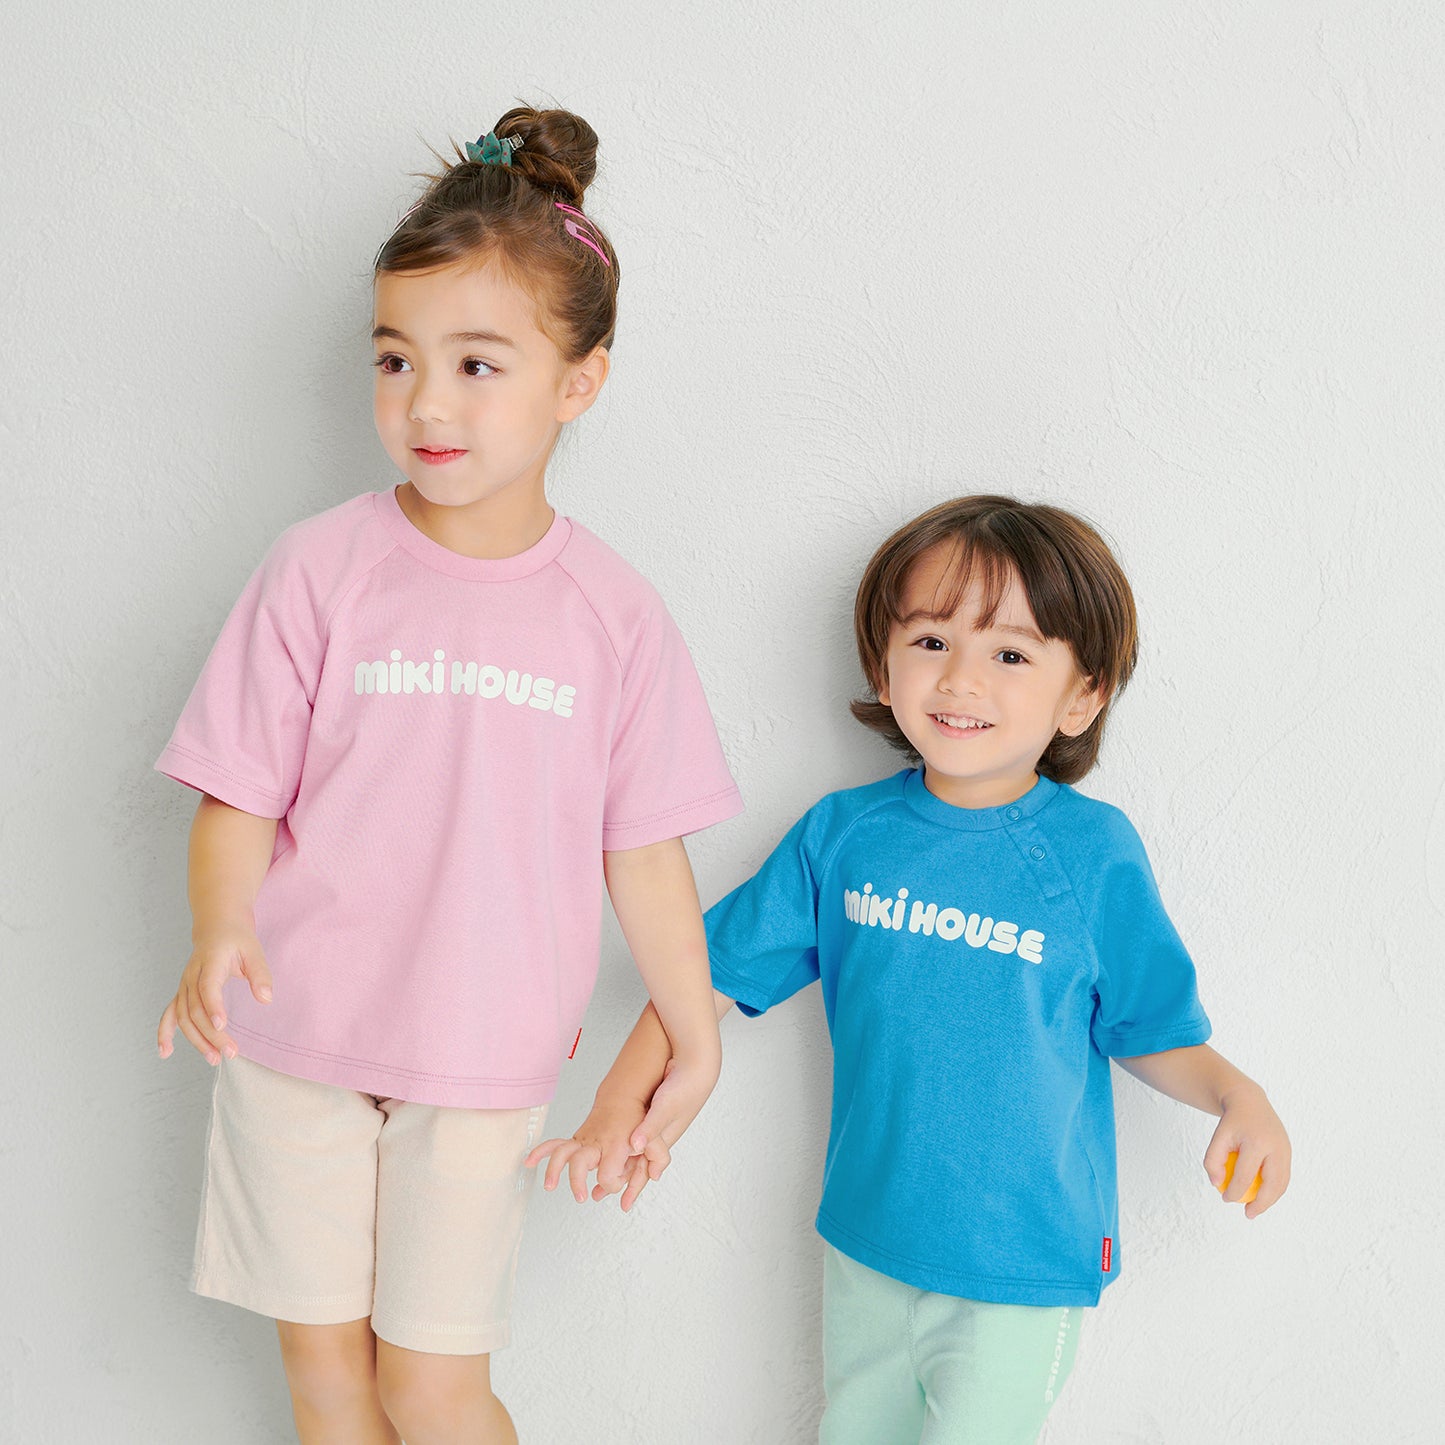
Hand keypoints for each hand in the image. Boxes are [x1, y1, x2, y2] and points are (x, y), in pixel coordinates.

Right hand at [157, 928, 272, 1064]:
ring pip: (184, 1016)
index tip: (221, 1026)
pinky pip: (170, 1013)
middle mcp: (192, 975)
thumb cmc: (237, 939)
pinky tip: (166, 1052)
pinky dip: (165, 1032)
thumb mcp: (254, 951)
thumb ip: (260, 974)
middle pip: (196, 1009)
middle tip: (230, 1052)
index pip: (208, 987)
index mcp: (210, 962)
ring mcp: (184, 985)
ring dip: (196, 1039)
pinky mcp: (182, 992)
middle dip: (211, 1034)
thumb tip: (266, 999)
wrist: (217, 926)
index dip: (213, 1006)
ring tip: (214, 1058)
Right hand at [526, 1093, 651, 1210]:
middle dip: (577, 1181)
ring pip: (562, 1152)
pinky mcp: (577, 1139)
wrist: (624, 1097)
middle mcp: (596, 1143)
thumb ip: (658, 1157)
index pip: (608, 1175)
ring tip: (549, 1186)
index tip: (617, 1183)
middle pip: (578, 1163)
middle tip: (581, 1197)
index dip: (612, 1185)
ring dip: (553, 1169)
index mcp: (615, 1145)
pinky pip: (555, 1144)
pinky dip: (540, 1152)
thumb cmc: (639, 1121)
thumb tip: (655, 1176)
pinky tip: (529, 1162)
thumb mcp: (656, 1139)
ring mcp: (584, 1140)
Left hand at [616, 1052, 717, 1194]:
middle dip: (624, 1179)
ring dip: (623, 1161)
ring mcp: (659, 1121)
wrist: (698, 1062)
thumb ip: (650, 1126)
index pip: (647, 1169)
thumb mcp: (666, 1106)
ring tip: (606, 1173)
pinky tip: (620, 1142)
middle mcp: (662, 1133)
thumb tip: (634, 1147)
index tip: (623, 1205)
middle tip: (604, 1194)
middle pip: (641, 1163)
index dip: (634, 1186)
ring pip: (639, 1149)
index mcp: (665, 1137)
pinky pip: (640, 1132)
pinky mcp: (656, 1108)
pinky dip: (629, 1142)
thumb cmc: (686, 1085)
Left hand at [1203, 1083, 1290, 1218]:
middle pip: (1272, 1183)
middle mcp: (1276, 1146)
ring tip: (1255, 1209)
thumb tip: (1217, 1184)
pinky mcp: (1288, 1152)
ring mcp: (1286, 1149)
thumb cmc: (1231, 1123)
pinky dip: (1274, 1189)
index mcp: (1257, 1141)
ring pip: (1282, 1183)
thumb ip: (1212, 1160)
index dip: (1235, 1191)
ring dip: (1271, 1200)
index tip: (1225, 1199)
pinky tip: (1261, 1196)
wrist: (1250, 1101)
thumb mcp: (1217, 1137)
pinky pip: (1283, 1176)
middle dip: (1261, 1203)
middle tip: (1248, 1214)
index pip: (1246, 1175)